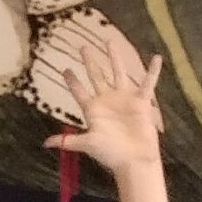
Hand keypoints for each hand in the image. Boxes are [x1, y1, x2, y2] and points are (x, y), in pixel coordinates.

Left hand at [43, 17, 166, 184]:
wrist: (134, 160)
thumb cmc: (110, 153)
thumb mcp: (88, 143)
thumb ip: (68, 141)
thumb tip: (45, 143)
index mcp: (93, 109)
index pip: (79, 91)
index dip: (72, 81)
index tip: (65, 69)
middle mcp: (107, 100)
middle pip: (96, 76)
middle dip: (90, 62)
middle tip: (83, 47)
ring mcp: (124, 99)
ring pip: (118, 73)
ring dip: (114, 57)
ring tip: (109, 41)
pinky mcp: (141, 102)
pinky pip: (147, 84)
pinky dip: (152, 72)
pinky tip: (156, 58)